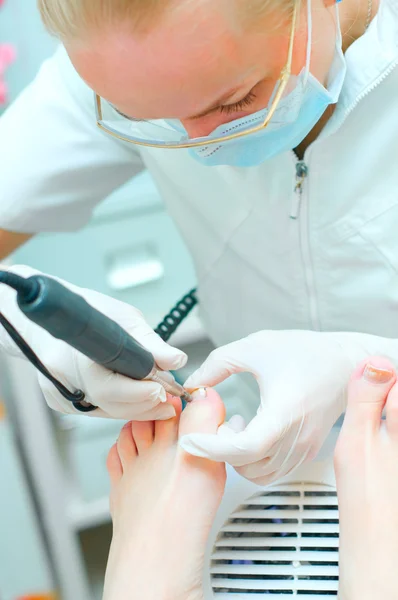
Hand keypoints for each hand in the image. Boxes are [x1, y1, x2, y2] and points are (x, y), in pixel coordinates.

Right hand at [0, 265, 186, 418]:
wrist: (54, 314)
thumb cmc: (89, 311)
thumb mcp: (125, 319)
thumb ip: (151, 344)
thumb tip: (176, 361)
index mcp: (75, 356)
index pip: (110, 389)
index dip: (140, 393)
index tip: (163, 390)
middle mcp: (62, 379)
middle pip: (109, 405)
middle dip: (143, 405)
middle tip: (168, 401)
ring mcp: (58, 393)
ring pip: (104, 411)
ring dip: (134, 407)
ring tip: (157, 399)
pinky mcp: (58, 401)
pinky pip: (95, 409)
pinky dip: (117, 405)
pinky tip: (133, 398)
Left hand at [181, 330, 354, 484]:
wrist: (343, 363)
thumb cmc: (305, 352)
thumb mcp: (255, 348)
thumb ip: (218, 364)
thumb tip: (193, 384)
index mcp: (284, 412)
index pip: (244, 448)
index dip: (212, 448)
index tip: (191, 440)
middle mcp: (296, 438)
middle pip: (246, 464)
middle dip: (220, 448)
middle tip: (214, 422)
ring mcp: (303, 449)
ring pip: (258, 474)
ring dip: (236, 457)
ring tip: (233, 426)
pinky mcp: (305, 452)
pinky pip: (272, 471)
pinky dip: (253, 461)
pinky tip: (250, 432)